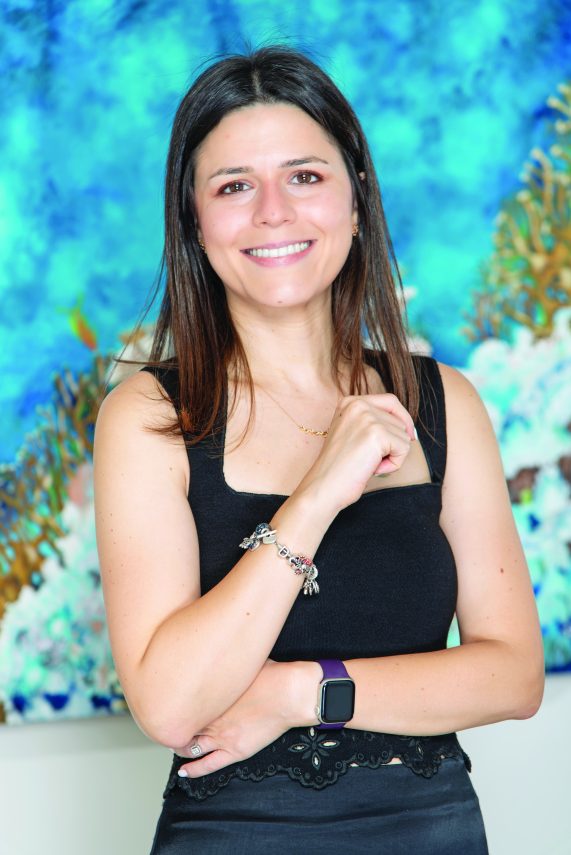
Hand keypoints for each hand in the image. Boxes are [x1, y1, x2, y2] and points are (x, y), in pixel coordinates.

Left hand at [174, 659, 315, 777]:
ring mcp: (222, 737)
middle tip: (171, 725)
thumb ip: (226, 664)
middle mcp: (211, 718)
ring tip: (176, 746)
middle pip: (183, 725)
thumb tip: (220, 651)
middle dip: (176, 726)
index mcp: (210, 696)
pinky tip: (184, 772)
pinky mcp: (235, 751)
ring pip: (191, 747)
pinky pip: (208, 765)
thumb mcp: (241, 661)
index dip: (175, 706)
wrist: (288, 694)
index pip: (182, 704)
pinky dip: (194, 770)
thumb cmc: (270, 675)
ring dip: (181, 747)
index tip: (172, 705)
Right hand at [296, 393, 415, 512]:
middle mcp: (358, 404)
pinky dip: (394, 464)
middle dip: (393, 444)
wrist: (324, 486)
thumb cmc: (339, 468)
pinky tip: (373, 469)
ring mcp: (367, 417)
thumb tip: (409, 429)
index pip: (390, 402)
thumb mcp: (352, 435)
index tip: (408, 436)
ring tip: (368, 464)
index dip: (402, 419)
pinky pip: (404, 448)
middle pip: (399, 420)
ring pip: (404, 435)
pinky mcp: (377, 433)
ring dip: (392, 456)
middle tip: (370, 459)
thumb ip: (373, 424)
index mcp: (349, 402)